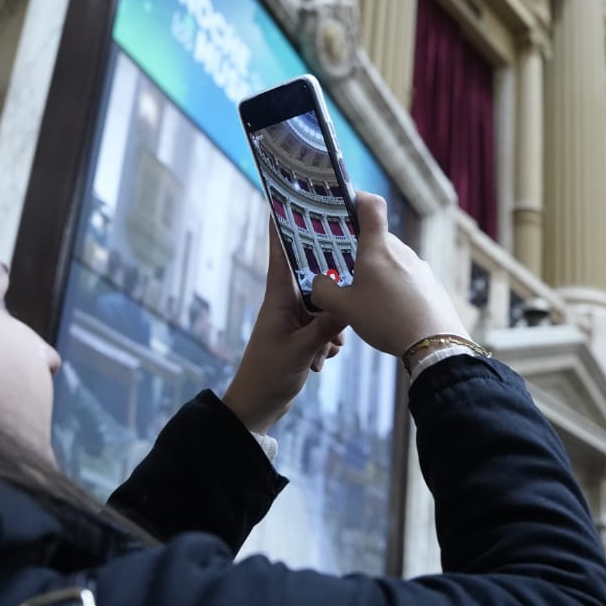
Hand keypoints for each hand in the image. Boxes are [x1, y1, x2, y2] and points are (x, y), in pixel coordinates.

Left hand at [221, 231, 345, 434]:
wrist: (256, 406)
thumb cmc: (268, 375)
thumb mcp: (302, 350)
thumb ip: (326, 326)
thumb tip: (349, 303)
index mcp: (278, 298)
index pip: (280, 253)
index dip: (283, 226)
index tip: (288, 199)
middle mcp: (285, 303)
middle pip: (312, 275)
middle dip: (330, 281)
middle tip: (348, 273)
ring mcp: (292, 320)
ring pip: (323, 304)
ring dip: (331, 323)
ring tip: (328, 346)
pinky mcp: (300, 336)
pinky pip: (322, 326)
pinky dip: (327, 340)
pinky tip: (324, 357)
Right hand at [306, 193, 468, 357]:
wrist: (435, 343)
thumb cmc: (386, 320)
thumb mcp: (344, 309)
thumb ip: (323, 292)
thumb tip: (317, 283)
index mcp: (377, 248)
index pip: (371, 205)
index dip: (357, 198)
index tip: (345, 204)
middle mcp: (401, 251)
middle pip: (378, 239)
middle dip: (360, 251)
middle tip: (344, 270)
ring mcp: (420, 267)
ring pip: (392, 261)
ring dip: (378, 273)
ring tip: (367, 299)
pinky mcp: (431, 285)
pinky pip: (407, 279)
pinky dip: (395, 289)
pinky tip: (390, 312)